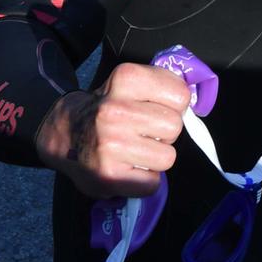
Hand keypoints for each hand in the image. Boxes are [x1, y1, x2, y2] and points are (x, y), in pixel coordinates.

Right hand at [35, 61, 191, 197]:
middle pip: (175, 126)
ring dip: (156, 157)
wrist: (64, 133)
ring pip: (168, 157)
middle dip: (165, 132)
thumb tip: (197, 103)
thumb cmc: (107, 107)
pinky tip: (129, 169)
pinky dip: (144, 180)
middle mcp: (116, 110)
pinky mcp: (109, 176)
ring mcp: (111, 144)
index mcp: (125, 78)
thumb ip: (160, 86)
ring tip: (136, 151)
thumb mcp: (128, 83)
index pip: (180, 95)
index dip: (174, 105)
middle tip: (145, 132)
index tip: (157, 108)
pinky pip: (152, 183)